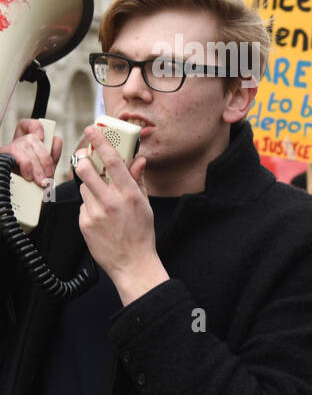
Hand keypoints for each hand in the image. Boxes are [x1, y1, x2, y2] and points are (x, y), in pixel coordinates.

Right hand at [1, 118, 61, 185]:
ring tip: (41, 180)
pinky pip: (17, 156)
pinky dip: (26, 167)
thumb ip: (54, 151)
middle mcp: (17, 141)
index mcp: (29, 140)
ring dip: (37, 167)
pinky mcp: (3, 155)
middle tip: (48, 175)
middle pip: (32, 139)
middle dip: (44, 160)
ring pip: (26, 148)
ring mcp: (9, 148)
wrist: (22, 192)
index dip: (36, 127)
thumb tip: (56, 139)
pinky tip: (28, 176)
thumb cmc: (35, 176)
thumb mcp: (47, 164)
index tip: (42, 137)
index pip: (29, 124)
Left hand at [76, 126, 167, 305]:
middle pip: (87, 171)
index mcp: (130, 195)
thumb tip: (138, 160)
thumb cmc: (142, 234)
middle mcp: (111, 202)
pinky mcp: (84, 223)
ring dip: (90, 188)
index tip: (92, 130)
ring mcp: (96, 213)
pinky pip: (82, 206)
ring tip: (103, 200)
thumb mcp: (145, 205)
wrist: (133, 263)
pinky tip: (100, 218)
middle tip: (85, 158)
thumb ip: (138, 181)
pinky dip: (89, 206)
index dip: (100, 143)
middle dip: (84, 161)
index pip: (113, 162)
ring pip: (84, 188)